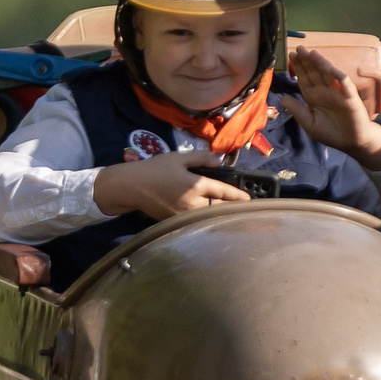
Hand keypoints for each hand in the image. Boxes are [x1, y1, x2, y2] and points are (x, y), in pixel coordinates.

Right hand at [91, 151, 251, 219]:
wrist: (132, 187)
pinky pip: (196, 221)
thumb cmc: (155, 169)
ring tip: (230, 214)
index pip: (222, 191)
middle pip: (218, 208)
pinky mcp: (176, 222)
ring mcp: (184, 215)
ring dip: (219, 215)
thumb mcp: (178, 158)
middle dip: (231, 208)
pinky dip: (205, 220)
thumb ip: (201, 158)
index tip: (248, 200)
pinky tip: (210, 218)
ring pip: (208, 217)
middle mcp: (193, 203)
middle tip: (243, 209)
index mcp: (195, 185)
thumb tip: (219, 161)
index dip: (237, 195)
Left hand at [280, 47, 380, 170]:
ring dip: (321, 64)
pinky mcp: (350, 98)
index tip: (291, 55)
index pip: (304, 78)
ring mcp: (338, 92)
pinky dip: (339, 77)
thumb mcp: (310, 123)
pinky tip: (332, 70)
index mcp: (313, 96)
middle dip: (307, 61)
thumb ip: (297, 110)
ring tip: (313, 54)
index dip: (298, 67)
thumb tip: (282, 98)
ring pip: (328, 74)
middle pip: (315, 72)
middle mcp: (324, 91)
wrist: (351, 142)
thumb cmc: (330, 132)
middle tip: (299, 48)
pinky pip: (345, 85)